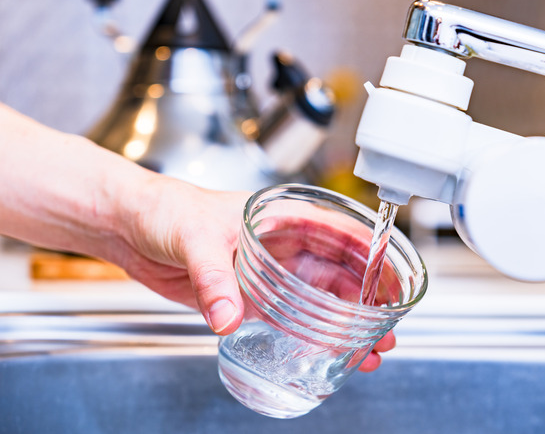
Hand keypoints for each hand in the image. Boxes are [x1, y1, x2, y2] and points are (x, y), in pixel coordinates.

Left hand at [116, 179, 396, 370]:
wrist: (132, 226)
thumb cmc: (166, 209)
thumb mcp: (195, 237)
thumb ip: (214, 277)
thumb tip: (227, 315)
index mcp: (285, 216)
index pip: (345, 234)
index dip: (375, 258)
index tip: (394, 284)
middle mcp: (286, 245)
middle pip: (342, 273)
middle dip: (368, 303)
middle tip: (385, 331)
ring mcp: (272, 272)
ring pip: (323, 299)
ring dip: (347, 325)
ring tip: (367, 351)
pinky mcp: (253, 296)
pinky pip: (293, 318)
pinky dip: (313, 337)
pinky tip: (327, 354)